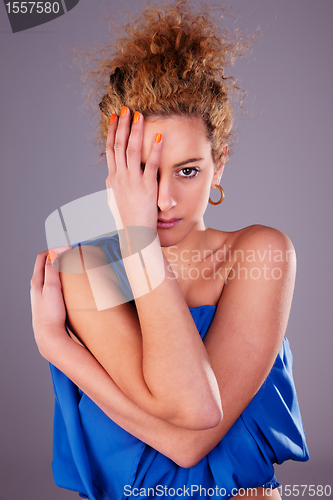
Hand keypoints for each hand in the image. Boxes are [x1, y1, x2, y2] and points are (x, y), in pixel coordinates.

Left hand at [30, 247, 70, 353]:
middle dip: (59, 257)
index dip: (55, 249)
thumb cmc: (50, 314)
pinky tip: (71, 285)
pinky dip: (62, 279)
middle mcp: (37, 286)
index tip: (68, 249)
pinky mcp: (49, 302)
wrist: (49, 335)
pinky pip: (55, 285)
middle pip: (46, 264)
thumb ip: (52, 270)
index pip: (42, 257)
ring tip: (72, 267)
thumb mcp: (52, 288)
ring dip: (60, 268)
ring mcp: (43, 294)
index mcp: (36, 281)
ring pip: (50, 275)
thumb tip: (53, 253)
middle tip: (71, 255)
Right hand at [105, 107, 162, 229]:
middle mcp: (119, 178)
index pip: (110, 149)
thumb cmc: (128, 219)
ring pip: (131, 150)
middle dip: (122, 125)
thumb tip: (110, 176)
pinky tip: (159, 136)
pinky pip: (151, 164)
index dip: (112, 131)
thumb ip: (114, 185)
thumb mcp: (116, 200)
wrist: (134, 235)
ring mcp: (132, 182)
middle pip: (118, 145)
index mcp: (112, 179)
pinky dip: (154, 149)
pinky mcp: (147, 187)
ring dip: (135, 131)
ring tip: (139, 115)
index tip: (114, 117)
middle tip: (125, 108)